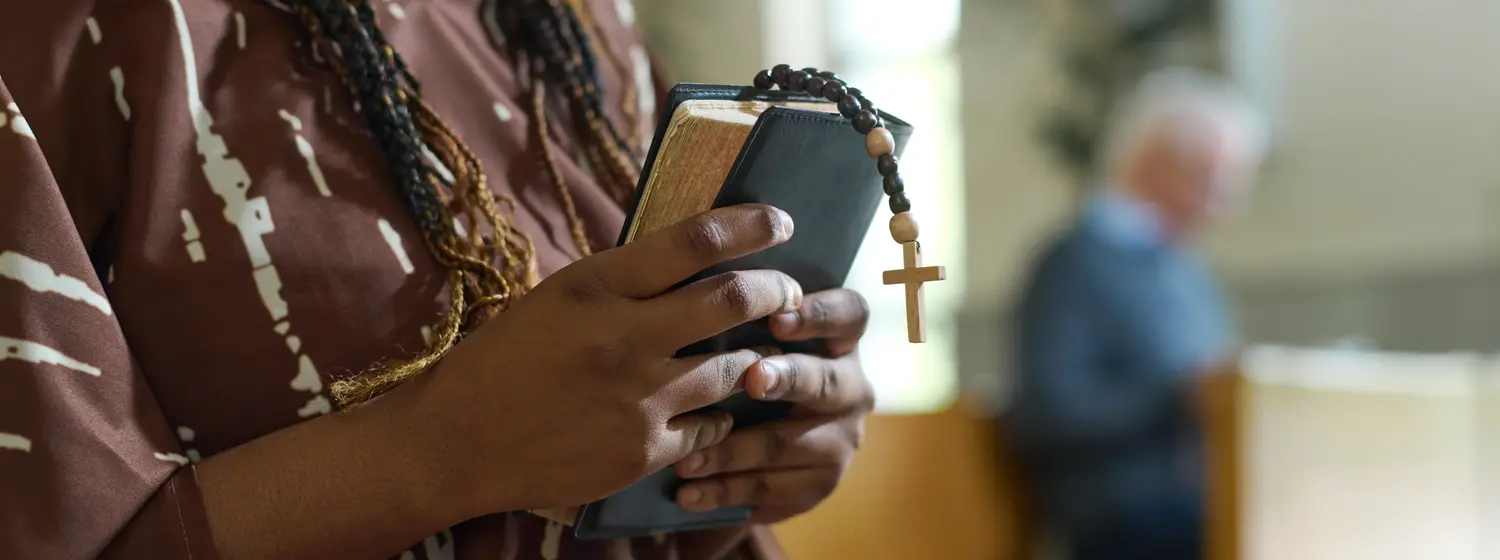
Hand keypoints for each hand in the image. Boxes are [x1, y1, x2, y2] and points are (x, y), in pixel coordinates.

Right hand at [415, 204, 804, 516]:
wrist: (455, 443)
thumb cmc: (505, 360)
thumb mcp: (558, 296)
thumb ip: (625, 280)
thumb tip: (698, 255)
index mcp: (596, 284)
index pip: (696, 239)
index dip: (752, 224)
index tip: (781, 221)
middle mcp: (623, 337)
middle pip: (733, 299)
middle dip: (775, 290)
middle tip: (786, 291)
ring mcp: (637, 399)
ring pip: (734, 368)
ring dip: (753, 357)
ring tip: (753, 352)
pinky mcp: (642, 451)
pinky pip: (714, 426)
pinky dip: (721, 414)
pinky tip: (713, 409)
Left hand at [670, 288, 874, 522]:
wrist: (756, 452)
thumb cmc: (745, 369)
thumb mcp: (752, 340)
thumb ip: (739, 321)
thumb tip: (693, 297)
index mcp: (841, 341)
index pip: (850, 314)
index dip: (820, 314)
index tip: (779, 317)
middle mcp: (852, 389)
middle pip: (826, 381)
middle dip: (788, 379)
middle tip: (751, 379)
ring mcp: (840, 441)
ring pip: (788, 443)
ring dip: (733, 450)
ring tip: (686, 459)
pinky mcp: (818, 485)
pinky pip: (770, 489)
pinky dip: (723, 491)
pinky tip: (687, 494)